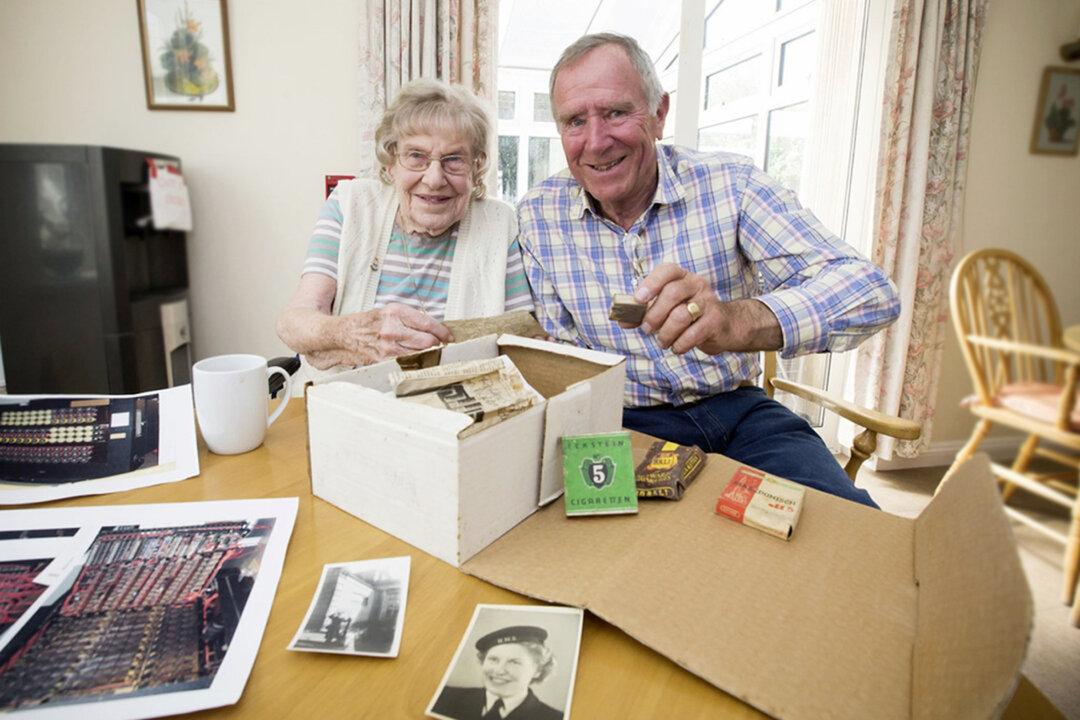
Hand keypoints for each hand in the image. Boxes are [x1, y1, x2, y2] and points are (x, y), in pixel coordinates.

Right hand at [332, 303, 452, 364]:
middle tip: (440, 347)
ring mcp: (387, 346)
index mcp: (395, 312)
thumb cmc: (366, 323)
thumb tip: (434, 330)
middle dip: (437, 345)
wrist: (340, 334)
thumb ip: (410, 319)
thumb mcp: (388, 312)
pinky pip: (406, 364)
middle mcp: (392, 328)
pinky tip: (416, 362)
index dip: (443, 332)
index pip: (428, 323)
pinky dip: (415, 364)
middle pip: (427, 341)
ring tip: (430, 355)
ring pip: (420, 355)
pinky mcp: (383, 360)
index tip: (449, 337)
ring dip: (428, 356)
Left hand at [630, 263, 781, 354]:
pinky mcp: (716, 320)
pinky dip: (680, 344)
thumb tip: (622, 319)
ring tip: (663, 341)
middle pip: (672, 293)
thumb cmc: (690, 315)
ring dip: (666, 333)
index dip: (651, 283)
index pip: (667, 271)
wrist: (725, 325)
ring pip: (681, 315)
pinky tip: (677, 347)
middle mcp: (697, 284)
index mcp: (682, 277)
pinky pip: (693, 333)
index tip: (638, 299)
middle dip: (655, 314)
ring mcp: (708, 301)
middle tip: (647, 329)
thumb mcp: (667, 309)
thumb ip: (645, 312)